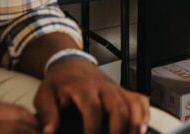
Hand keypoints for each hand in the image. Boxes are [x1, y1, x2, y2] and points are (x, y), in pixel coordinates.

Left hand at [35, 57, 149, 133]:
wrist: (71, 63)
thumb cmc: (59, 82)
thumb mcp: (45, 96)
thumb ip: (47, 115)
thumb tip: (49, 133)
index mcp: (83, 88)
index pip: (93, 109)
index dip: (93, 129)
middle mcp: (104, 87)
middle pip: (119, 107)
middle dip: (119, 130)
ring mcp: (116, 88)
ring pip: (133, 104)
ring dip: (135, 124)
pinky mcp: (123, 91)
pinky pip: (140, 100)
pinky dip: (144, 114)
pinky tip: (142, 128)